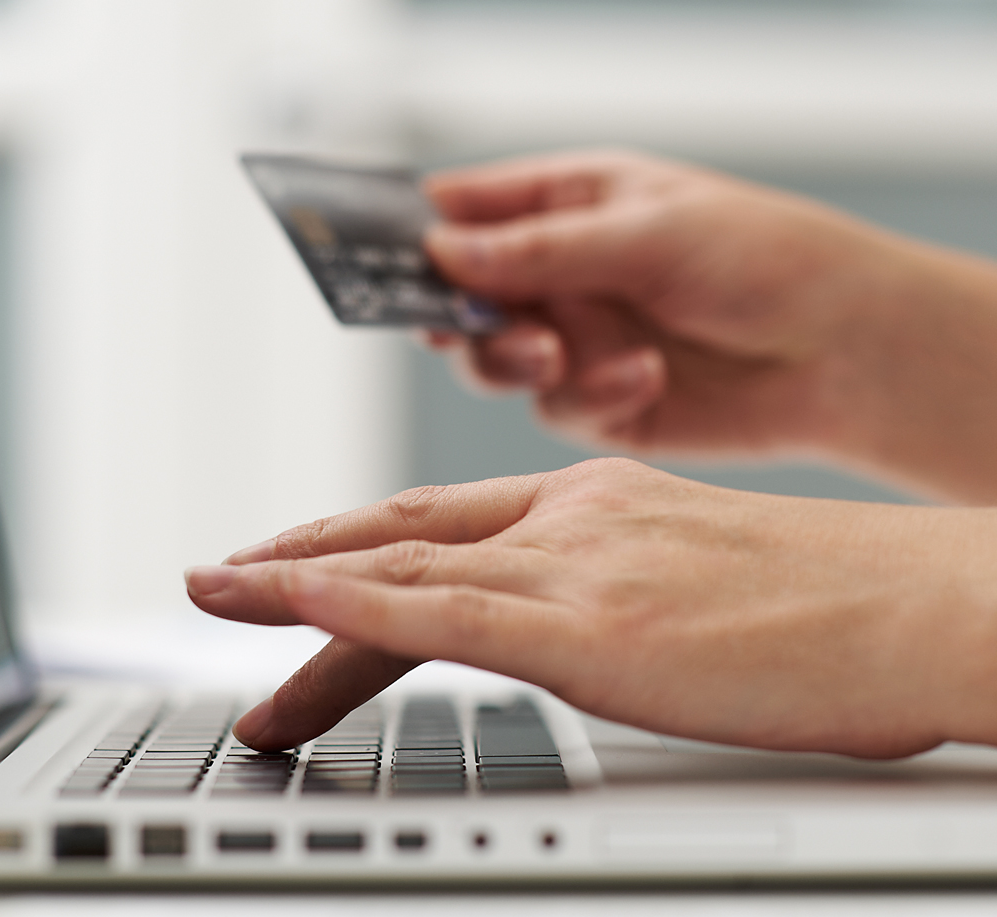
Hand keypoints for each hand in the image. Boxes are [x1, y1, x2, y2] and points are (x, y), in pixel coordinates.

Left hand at [185, 459, 996, 755]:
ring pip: (400, 570)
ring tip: (218, 596)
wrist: (915, 600)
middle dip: (301, 564)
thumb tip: (592, 628)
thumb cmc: (827, 601)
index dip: (359, 544)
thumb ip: (620, 589)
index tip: (300, 570)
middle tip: (225, 581)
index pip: (445, 525)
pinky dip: (354, 606)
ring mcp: (575, 567)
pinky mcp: (592, 624)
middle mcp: (571, 521)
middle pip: (402, 541)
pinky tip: (289, 605)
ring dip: (295, 585)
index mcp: (596, 507)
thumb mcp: (694, 575)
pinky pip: (443, 610)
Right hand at [423, 150, 996, 502]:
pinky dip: (590, 395)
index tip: (382, 258)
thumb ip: (541, 248)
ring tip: (557, 353)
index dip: (416, 231)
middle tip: (470, 323)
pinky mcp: (599, 401)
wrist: (841, 353)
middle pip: (463, 296)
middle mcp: (563, 274)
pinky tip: (643, 377)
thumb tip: (441, 249)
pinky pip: (557, 406)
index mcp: (570, 204)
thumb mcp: (648, 232)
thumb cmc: (765, 259)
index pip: (465, 209)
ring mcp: (578, 340)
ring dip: (516, 359)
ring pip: (496, 360)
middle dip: (462, 314)